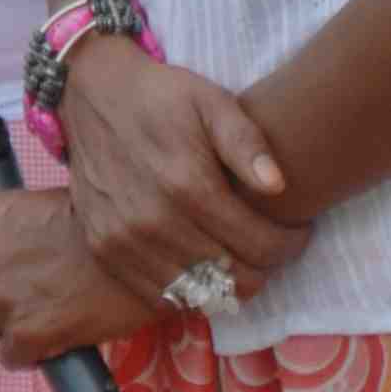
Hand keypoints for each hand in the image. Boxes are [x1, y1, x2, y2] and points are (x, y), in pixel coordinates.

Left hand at [0, 187, 158, 368]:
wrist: (139, 246)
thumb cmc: (96, 222)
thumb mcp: (37, 206)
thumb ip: (6, 232)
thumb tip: (0, 259)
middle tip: (33, 296)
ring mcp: (0, 299)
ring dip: (13, 329)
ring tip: (49, 316)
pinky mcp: (25, 335)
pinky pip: (12, 358)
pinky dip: (31, 354)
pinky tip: (57, 338)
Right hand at [59, 38, 306, 307]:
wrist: (92, 94)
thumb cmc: (162, 97)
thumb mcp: (211, 102)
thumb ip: (247, 143)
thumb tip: (278, 186)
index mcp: (187, 185)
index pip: (260, 246)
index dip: (290, 245)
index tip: (298, 231)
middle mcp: (154, 222)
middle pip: (235, 280)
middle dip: (266, 267)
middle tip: (272, 245)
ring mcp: (125, 242)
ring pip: (200, 296)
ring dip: (230, 284)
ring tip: (241, 256)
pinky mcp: (104, 251)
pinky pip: (160, 297)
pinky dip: (190, 291)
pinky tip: (203, 265)